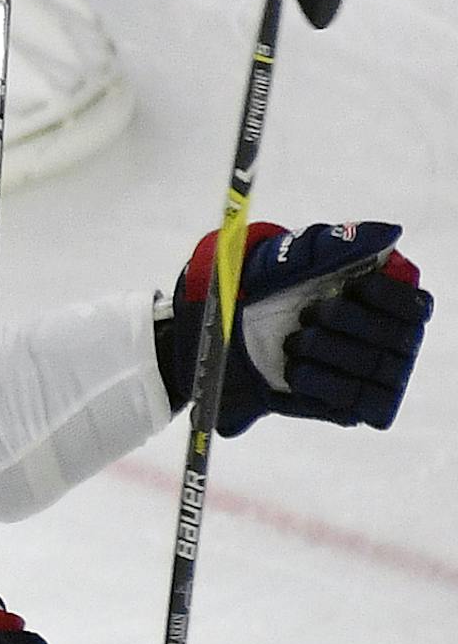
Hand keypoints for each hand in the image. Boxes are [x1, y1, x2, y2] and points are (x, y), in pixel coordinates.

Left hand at [168, 221, 430, 436]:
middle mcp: (394, 344)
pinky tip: (291, 371)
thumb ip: (336, 244)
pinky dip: (315, 384)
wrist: (230, 335)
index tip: (353, 287)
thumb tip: (386, 234)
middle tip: (307, 315)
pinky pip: (347, 402)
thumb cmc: (271, 288)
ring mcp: (374, 380)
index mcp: (392, 304)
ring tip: (292, 343)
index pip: (414, 306)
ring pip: (369, 369)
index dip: (387, 297)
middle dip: (346, 322)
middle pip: (394, 338)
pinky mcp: (349, 409)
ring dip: (324, 351)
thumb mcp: (294, 258)